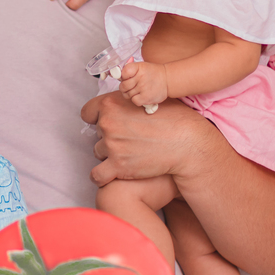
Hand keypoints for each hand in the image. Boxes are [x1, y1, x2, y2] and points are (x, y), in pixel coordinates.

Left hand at [81, 92, 202, 187]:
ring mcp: (111, 146)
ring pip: (98, 152)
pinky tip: (111, 174)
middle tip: (130, 138)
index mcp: (111, 103)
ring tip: (130, 153)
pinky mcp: (118, 166)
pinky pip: (97, 175)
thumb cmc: (174, 119)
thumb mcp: (148, 98)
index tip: (107, 123)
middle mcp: (107, 123)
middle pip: (97, 133)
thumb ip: (127, 99)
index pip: (87, 112)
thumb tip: (120, 100)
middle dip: (110, 136)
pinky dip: (102, 176)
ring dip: (110, 154)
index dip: (97, 118)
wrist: (187, 143)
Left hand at [118, 60, 168, 106]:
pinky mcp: (146, 98)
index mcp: (138, 67)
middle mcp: (140, 77)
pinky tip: (141, 95)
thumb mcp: (141, 66)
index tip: (127, 78)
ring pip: (127, 95)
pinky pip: (134, 101)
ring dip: (130, 94)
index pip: (122, 73)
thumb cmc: (152, 73)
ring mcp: (143, 88)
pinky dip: (136, 99)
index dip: (123, 77)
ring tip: (138, 90)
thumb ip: (129, 68)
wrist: (168, 80)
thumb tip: (117, 72)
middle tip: (130, 86)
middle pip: (123, 86)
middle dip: (124, 87)